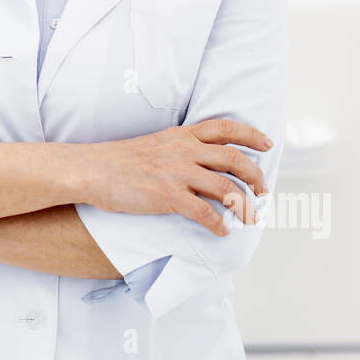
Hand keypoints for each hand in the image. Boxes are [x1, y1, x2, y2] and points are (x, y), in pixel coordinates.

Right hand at [87, 120, 272, 235]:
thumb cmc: (119, 160)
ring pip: (226, 187)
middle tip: (263, 190)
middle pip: (234, 158)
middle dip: (255, 175)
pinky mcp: (168, 196)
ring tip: (250, 215)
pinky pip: (204, 211)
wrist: (92, 169)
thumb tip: (199, 163)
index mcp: (181, 136)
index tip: (267, 144)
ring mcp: (177, 172)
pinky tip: (223, 231)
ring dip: (244, 204)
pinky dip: (219, 223)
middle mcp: (184, 150)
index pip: (225, 128)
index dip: (251, 135)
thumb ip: (179, 149)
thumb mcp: (155, 144)